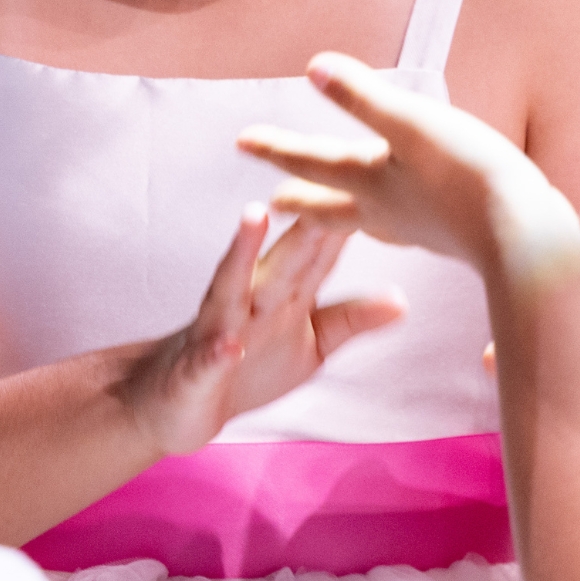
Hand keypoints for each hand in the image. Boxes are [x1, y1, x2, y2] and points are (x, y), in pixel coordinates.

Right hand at [119, 207, 404, 456]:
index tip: (374, 179)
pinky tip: (229, 345)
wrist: (176, 403)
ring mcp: (219, 330)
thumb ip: (349, 319)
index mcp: (282, 292)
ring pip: (231, 285)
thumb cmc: (249, 362)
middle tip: (326, 177)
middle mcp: (250, 299)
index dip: (346, 217)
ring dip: (242, 250)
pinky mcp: (196, 371)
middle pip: (282, 256)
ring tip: (253, 215)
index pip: (318, 249)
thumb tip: (402, 299)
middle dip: (303, 219)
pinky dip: (217, 351)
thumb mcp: (310, 343)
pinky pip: (207, 359)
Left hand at [240, 53, 561, 268]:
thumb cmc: (468, 173)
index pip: (310, 162)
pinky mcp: (450, 237)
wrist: (526, 236)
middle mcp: (387, 211)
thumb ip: (362, 98)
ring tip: (328, 215)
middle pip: (330, 204)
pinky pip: (403, 228)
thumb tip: (313, 68)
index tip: (241, 142)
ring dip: (341, 213)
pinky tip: (405, 221)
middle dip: (300, 197)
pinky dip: (388, 222)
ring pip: (365, 220)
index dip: (276, 148)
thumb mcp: (410, 124)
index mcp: (370, 182)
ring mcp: (419, 229)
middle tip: (272, 201)